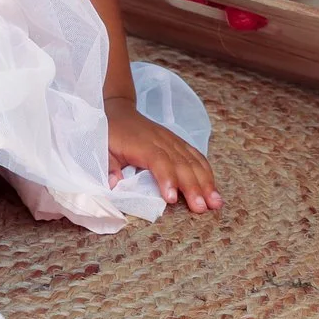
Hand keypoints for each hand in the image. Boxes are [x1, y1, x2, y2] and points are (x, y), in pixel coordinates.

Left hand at [106, 98, 220, 213]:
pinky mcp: (179, 142)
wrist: (119, 111)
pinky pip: (196, 155)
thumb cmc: (110, 133)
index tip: (172, 199)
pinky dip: (206, 171)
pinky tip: (213, 187)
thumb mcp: (102, 148)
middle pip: (181, 164)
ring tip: (215, 202)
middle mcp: (162, 142)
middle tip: (201, 208)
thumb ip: (109, 167)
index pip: (158, 161)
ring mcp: (173, 141)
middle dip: (193, 187)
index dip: (167, 179)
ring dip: (206, 182)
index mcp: (142, 145)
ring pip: (193, 161)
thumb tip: (114, 185)